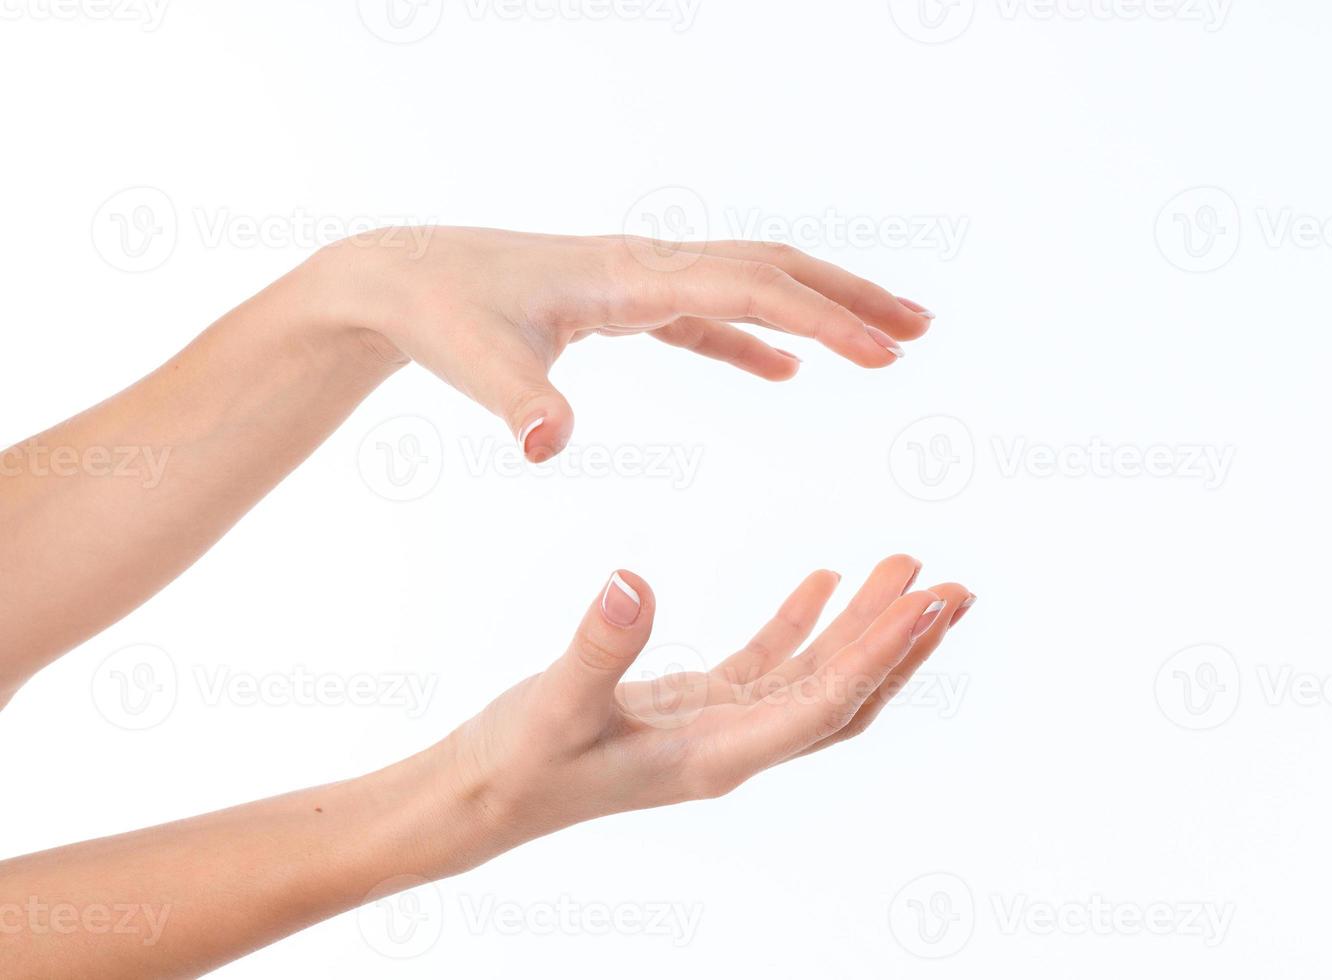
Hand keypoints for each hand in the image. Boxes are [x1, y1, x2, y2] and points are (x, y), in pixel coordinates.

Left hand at [309, 229, 935, 460]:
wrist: (399, 278)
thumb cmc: (439, 314)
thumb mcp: (475, 362)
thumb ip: (518, 402)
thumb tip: (553, 445)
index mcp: (630, 277)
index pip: (749, 289)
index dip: (822, 318)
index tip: (885, 352)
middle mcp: (648, 266)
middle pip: (772, 269)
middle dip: (849, 297)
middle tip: (920, 329)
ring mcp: (640, 281)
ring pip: (750, 284)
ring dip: (817, 308)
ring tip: (883, 339)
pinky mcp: (624, 303)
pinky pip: (709, 316)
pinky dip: (755, 340)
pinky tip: (783, 372)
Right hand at [440, 556, 972, 856]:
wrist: (481, 797)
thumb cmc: (514, 765)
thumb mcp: (552, 705)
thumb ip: (597, 649)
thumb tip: (632, 581)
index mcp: (716, 759)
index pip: (823, 705)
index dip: (879, 656)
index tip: (927, 604)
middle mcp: (733, 748)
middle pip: (843, 696)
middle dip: (900, 645)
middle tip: (954, 588)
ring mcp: (718, 728)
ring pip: (812, 677)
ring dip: (861, 627)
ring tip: (906, 571)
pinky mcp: (693, 707)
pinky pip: (766, 664)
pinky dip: (800, 623)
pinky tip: (822, 581)